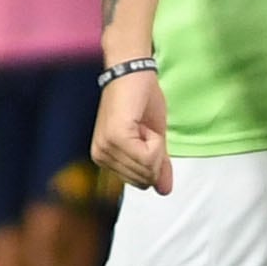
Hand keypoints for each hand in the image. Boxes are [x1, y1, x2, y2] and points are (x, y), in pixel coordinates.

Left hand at [94, 65, 171, 195]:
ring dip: (156, 146)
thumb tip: (165, 192)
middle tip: (146, 129)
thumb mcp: (154, 138)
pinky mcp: (116, 137)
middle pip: (144, 178)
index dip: (155, 161)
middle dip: (156, 155)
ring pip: (147, 167)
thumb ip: (158, 166)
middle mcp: (101, 157)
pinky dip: (156, 141)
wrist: (133, 73)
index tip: (147, 134)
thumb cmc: (143, 101)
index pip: (140, 182)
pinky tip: (145, 125)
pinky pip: (148, 156)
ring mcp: (107, 148)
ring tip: (143, 125)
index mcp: (105, 159)